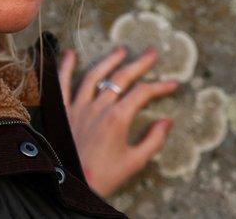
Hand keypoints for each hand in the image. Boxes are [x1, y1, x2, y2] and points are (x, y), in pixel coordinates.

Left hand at [59, 46, 178, 196]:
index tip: (173, 83)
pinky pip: (61, 85)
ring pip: (94, 76)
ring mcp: (78, 107)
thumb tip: (167, 122)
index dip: (160, 86)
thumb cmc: (103, 176)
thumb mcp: (134, 162)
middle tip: (152, 53)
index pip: (143, 93)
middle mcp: (98, 107)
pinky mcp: (62, 111)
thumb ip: (153, 140)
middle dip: (139, 64)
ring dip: (109, 61)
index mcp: (118, 118)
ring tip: (121, 50)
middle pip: (121, 78)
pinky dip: (65, 68)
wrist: (70, 184)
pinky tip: (69, 54)